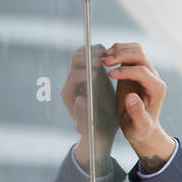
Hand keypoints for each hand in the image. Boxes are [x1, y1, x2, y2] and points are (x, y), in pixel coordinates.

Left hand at [60, 44, 118, 171]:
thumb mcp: (89, 127)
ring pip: (80, 55)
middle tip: (103, 58)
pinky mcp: (88, 73)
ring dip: (93, 52)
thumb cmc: (95, 130)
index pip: (73, 76)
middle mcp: (71, 82)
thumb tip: (79, 99)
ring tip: (108, 53)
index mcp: (69, 94)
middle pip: (74, 61)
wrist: (98, 129)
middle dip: (88, 57)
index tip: (99, 71)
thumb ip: (82, 115)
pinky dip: (99, 53)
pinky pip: (89, 57)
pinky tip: (112, 56)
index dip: (84, 72)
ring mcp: (79, 76)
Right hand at [102, 42, 174, 169]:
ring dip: (119, 50)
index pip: (142, 72)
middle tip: (104, 62)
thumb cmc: (139, 128)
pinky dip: (117, 51)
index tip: (110, 75)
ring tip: (104, 59)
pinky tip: (105, 58)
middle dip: (122, 55)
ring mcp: (145, 72)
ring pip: (135, 50)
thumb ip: (137, 113)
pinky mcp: (135, 69)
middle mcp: (153, 78)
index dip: (126, 71)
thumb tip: (131, 96)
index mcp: (156, 89)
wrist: (140, 127)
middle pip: (140, 55)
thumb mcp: (139, 126)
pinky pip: (128, 52)